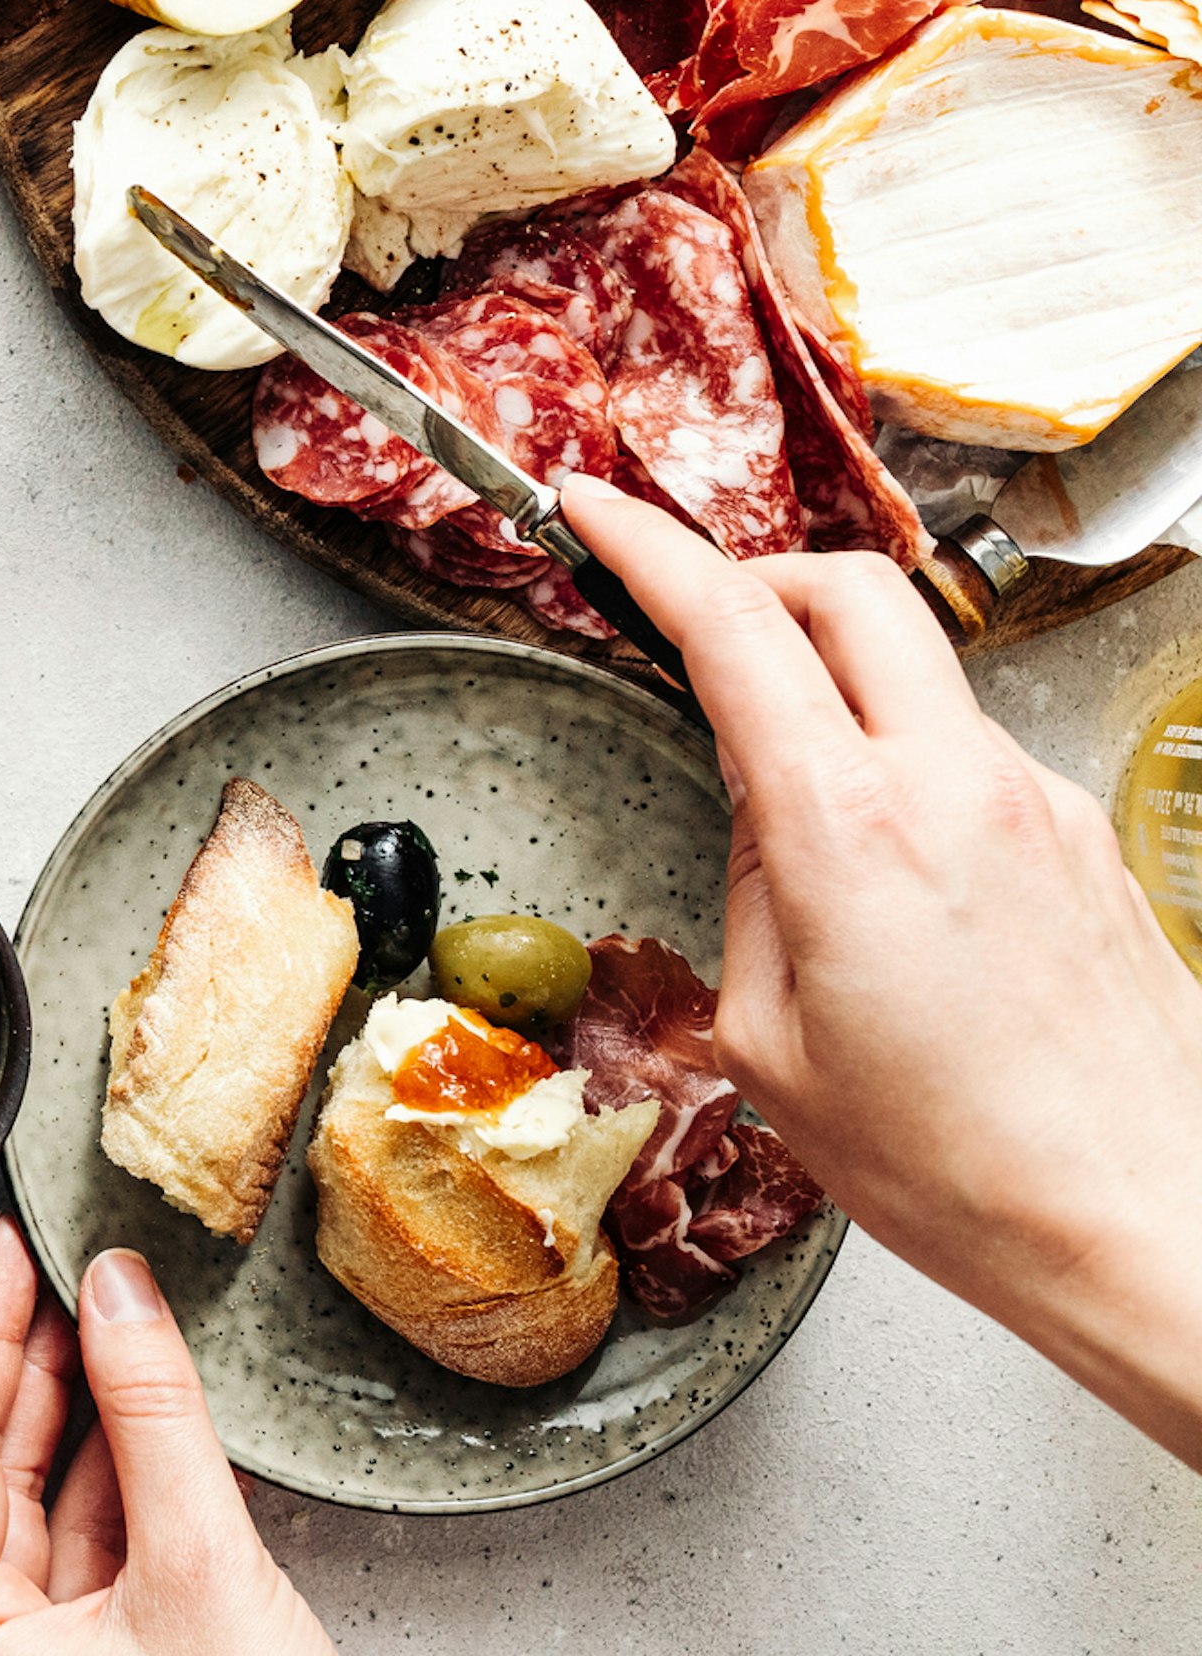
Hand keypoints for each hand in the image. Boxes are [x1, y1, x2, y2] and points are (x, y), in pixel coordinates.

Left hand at [0, 1221, 333, 1655]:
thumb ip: (155, 1421)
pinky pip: (113, 1545)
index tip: (9, 1251)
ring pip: (61, 1504)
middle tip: (72, 1264)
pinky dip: (141, 1474)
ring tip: (124, 1314)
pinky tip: (168, 1411)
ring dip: (99, 1411)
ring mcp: (55, 1655)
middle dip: (40, 1361)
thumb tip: (120, 1294)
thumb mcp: (198, 1566)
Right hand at [565, 474, 1201, 1468]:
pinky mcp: (1085, 844)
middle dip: (761, 576)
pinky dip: (908, 772)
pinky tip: (894, 889)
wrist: (1145, 1228)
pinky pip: (973, 761)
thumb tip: (765, 814)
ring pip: (920, 676)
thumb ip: (755, 892)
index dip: (647, 549)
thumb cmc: (954, 1169)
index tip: (593, 510)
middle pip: (853, 590)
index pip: (734, 630)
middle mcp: (958, 787)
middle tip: (698, 619)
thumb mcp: (770, 1043)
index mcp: (852, 831)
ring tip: (800, 816)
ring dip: (841, 689)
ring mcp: (1037, 806)